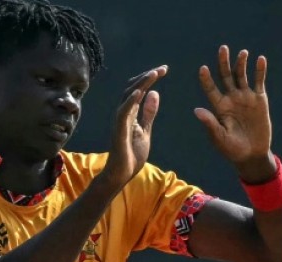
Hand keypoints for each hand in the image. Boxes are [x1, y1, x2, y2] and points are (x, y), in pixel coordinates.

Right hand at [102, 66, 166, 187]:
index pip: (139, 89)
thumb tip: (154, 93)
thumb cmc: (131, 154)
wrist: (122, 174)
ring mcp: (119, 121)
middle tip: (162, 68)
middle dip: (147, 77)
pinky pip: (123, 112)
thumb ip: (148, 113)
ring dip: (141, 84)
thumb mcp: (145, 130)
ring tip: (153, 74)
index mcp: (130, 112)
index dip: (149, 78)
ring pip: (128, 96)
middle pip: (132, 88)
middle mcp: (123, 113)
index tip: (163, 69)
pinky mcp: (119, 130)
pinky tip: (140, 92)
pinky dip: (131, 101)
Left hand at [195, 46, 275, 182]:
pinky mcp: (259, 99)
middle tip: (223, 48)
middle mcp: (231, 98)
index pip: (210, 89)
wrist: (252, 154)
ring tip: (242, 53)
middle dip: (224, 62)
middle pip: (226, 76)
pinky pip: (259, 82)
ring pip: (242, 76)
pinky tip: (260, 60)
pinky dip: (260, 71)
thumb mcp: (219, 138)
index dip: (206, 79)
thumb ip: (210, 123)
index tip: (202, 69)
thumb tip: (196, 110)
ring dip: (241, 63)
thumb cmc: (232, 149)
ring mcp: (245, 97)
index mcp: (219, 106)